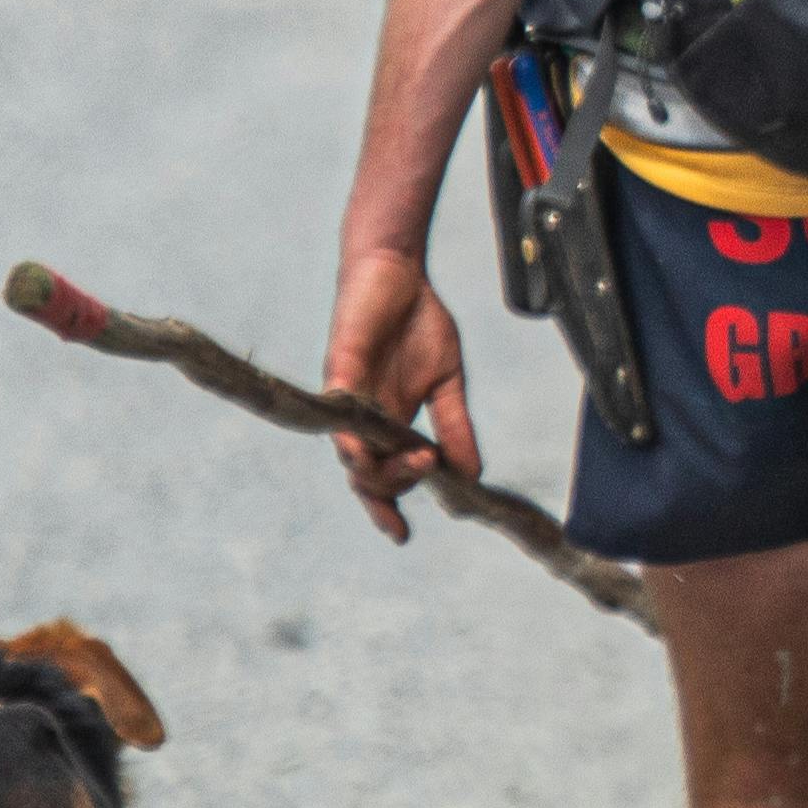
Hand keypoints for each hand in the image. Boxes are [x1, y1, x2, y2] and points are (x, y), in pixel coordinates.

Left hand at [319, 246, 478, 541]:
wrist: (397, 271)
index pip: (381, 478)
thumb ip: (454, 427)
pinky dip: (346, 437)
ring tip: (417, 464)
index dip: (386, 509)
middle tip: (431, 472)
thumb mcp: (446, 383)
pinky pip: (337, 412)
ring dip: (380, 469)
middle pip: (366, 477)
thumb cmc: (416, 323)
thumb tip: (470, 476)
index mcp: (388, 425)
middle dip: (395, 490)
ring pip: (350, 454)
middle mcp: (362, 420)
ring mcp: (349, 398)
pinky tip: (357, 453)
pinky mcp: (340, 369)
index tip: (401, 536)